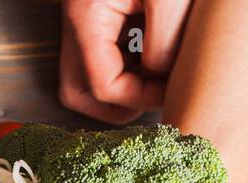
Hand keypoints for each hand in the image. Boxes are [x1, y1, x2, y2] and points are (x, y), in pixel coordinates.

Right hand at [59, 0, 190, 123]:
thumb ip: (164, 45)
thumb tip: (160, 83)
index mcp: (85, 17)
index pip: (102, 87)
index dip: (140, 99)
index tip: (171, 92)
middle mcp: (76, 21)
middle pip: (79, 91)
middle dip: (118, 105)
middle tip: (153, 97)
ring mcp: (84, 19)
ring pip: (89, 75)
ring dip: (125, 83)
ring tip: (160, 72)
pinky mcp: (99, 13)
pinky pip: (105, 54)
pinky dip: (131, 61)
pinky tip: (157, 49)